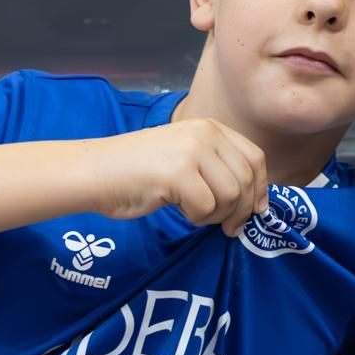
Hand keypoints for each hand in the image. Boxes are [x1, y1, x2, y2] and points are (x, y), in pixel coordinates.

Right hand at [89, 119, 268, 236]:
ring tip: (196, 214)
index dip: (261, 187)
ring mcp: (192, 151)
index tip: (257, 210)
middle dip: (242, 209)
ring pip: (231, 195)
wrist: (94, 172)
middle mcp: (205, 134)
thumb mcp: (185, 156)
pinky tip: (181, 211)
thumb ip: (218, 168)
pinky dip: (197, 218)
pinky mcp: (178, 173)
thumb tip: (254, 202)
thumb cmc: (137, 171)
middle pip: (246, 179)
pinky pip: (207, 207)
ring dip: (217, 215)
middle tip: (229, 227)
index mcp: (210, 128)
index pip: (254, 158)